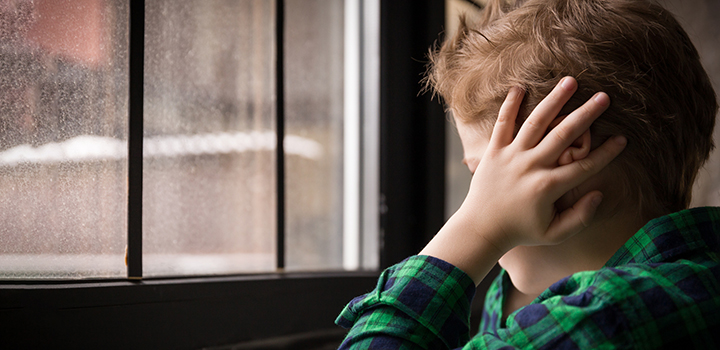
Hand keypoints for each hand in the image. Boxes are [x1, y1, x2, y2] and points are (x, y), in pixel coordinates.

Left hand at [420, 77, 626, 283]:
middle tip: (605, 97)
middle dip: (586, 115)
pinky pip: (502, 124)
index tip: (623, 139)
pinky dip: (509, 105)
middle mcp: (531, 167)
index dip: (606, 153)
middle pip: (564, 135)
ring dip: (554, 100)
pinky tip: (520, 87)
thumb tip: (598, 193)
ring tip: (570, 81)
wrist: (480, 228)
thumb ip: (580, 217)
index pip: (584, 166)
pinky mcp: (493, 151)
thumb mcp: (554, 233)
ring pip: (536, 122)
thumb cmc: (521, 230)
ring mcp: (511, 156)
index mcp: (548, 188)